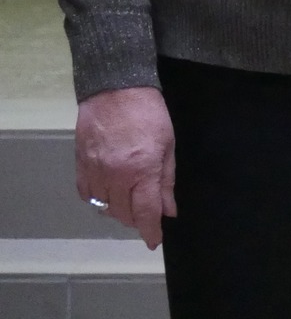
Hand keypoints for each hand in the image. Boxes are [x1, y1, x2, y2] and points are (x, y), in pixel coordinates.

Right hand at [75, 86, 176, 248]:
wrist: (115, 89)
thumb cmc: (150, 113)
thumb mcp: (169, 144)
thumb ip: (167, 179)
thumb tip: (169, 209)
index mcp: (142, 170)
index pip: (146, 212)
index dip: (151, 230)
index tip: (154, 241)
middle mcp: (116, 176)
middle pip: (124, 213)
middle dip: (137, 219)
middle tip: (146, 215)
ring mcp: (95, 172)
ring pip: (104, 207)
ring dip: (118, 210)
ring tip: (130, 203)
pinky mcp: (80, 166)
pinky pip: (87, 195)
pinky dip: (98, 199)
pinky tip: (109, 193)